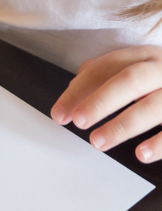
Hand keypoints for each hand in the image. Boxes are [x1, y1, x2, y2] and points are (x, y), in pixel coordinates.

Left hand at [50, 45, 161, 162]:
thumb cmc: (160, 85)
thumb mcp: (137, 73)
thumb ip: (106, 79)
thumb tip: (72, 94)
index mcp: (145, 56)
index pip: (106, 67)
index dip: (79, 90)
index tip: (59, 114)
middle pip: (131, 79)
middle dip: (101, 100)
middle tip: (79, 122)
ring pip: (154, 104)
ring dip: (123, 125)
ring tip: (98, 142)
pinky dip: (161, 143)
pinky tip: (141, 154)